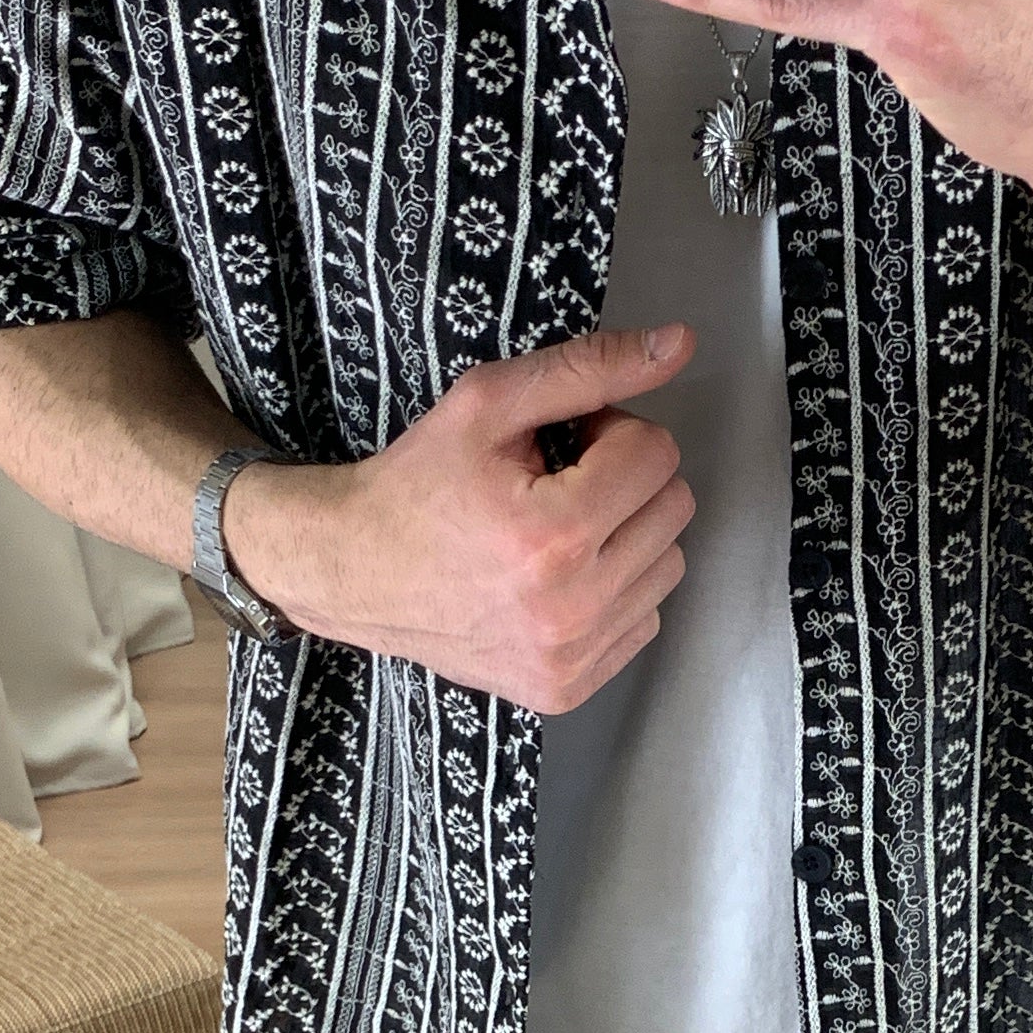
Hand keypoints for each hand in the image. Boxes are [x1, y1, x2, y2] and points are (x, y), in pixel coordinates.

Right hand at [222, 322, 695, 712]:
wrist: (352, 571)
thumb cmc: (417, 484)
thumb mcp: (489, 403)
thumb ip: (588, 368)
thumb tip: (680, 344)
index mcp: (555, 535)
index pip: (657, 453)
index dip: (611, 432)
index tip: (564, 443)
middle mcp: (572, 607)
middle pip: (673, 509)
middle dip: (624, 481)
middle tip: (558, 483)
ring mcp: (571, 657)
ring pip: (667, 566)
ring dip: (626, 536)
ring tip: (557, 531)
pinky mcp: (566, 688)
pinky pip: (643, 620)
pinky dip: (613, 591)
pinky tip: (557, 579)